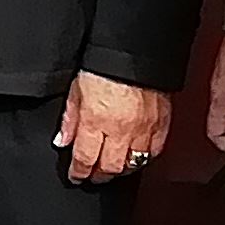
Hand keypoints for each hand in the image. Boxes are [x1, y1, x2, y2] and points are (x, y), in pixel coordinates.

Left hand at [57, 72, 171, 184]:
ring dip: (121, 169)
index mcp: (96, 120)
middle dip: (99, 175)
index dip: (79, 172)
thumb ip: (70, 118)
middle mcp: (121, 129)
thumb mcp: (77, 88)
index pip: (85, 159)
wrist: (135, 49)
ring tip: (113, 167)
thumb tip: (63, 140)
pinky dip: (145, 157)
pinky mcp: (161, 123)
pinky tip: (137, 156)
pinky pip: (155, 150)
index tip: (76, 176)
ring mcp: (143, 128)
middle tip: (93, 175)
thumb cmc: (104, 63)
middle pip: (110, 167)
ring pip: (134, 163)